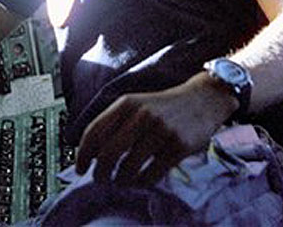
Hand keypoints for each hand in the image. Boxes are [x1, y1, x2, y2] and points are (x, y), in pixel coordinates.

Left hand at [75, 72, 237, 186]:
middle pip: (108, 153)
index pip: (95, 131)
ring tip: (120, 181)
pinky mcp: (178, 146)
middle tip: (101, 180)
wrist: (202, 99)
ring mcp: (161, 130)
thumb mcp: (137, 103)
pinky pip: (151, 174)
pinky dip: (141, 183)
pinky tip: (139, 180)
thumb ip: (116, 122)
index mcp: (127, 102)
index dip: (83, 154)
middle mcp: (142, 114)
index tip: (80, 168)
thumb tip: (91, 151)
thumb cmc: (163, 106)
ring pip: (128, 168)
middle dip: (100, 173)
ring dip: (120, 181)